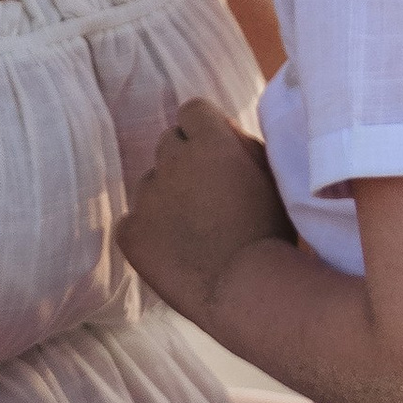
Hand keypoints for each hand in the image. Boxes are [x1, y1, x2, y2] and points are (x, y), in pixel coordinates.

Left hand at [119, 95, 292, 326]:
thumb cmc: (271, 232)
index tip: (217, 155)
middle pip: (169, 144)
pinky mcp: (130, 232)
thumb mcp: (272, 175)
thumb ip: (243, 145)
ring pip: (151, 183)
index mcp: (210, 142)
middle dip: (185, 161)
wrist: (248, 291)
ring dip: (168, 197)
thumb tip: (220, 131)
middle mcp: (172, 161)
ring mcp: (146, 197)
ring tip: (195, 231)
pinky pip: (133, 221)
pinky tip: (174, 252)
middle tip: (208, 196)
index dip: (204, 130)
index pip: (192, 111)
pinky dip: (148, 232)